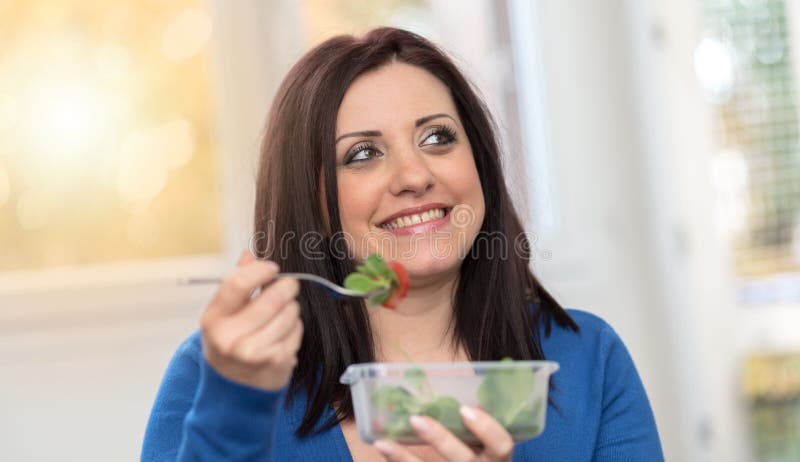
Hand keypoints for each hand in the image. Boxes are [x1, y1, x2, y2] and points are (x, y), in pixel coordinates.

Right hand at [200, 250, 302, 390]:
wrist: (234, 390)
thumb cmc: (230, 344)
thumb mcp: (224, 315)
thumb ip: (237, 284)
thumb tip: (248, 254)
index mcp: (213, 320)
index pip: (237, 284)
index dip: (259, 270)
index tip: (272, 268)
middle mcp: (230, 338)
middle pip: (271, 298)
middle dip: (286, 287)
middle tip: (288, 285)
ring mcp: (253, 352)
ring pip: (289, 313)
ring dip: (291, 308)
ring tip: (282, 315)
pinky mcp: (275, 361)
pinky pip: (297, 330)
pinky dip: (295, 327)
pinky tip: (284, 334)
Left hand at [374, 406, 513, 460]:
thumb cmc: (482, 458)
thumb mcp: (488, 447)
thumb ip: (480, 429)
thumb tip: (468, 399)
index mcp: (498, 460)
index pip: (502, 446)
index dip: (487, 429)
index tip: (465, 409)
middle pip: (462, 459)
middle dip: (439, 439)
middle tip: (416, 419)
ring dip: (404, 458)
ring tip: (383, 442)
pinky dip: (398, 461)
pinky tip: (383, 447)